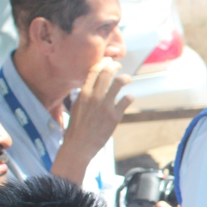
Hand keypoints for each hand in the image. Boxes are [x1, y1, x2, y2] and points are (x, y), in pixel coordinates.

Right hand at [53, 58, 132, 183]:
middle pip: (106, 74)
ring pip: (118, 83)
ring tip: (128, 78)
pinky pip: (126, 100)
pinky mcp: (114, 116)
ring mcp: (105, 106)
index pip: (93, 72)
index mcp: (83, 94)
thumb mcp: (76, 107)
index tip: (108, 60)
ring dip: (125, 78)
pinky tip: (129, 97)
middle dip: (114, 66)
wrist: (78, 146)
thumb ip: (84, 96)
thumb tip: (90, 86)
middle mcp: (94, 97)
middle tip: (118, 66)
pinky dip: (130, 97)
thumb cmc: (76, 128)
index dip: (102, 63)